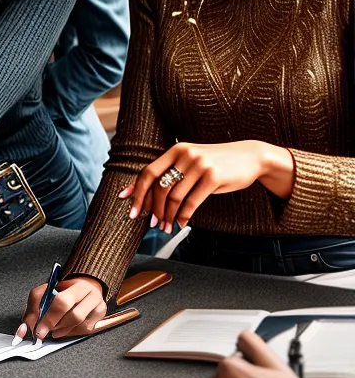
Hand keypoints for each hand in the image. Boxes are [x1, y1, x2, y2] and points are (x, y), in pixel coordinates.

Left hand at [16, 275, 105, 341]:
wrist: (84, 284)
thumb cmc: (63, 289)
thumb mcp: (44, 293)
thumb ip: (33, 309)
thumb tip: (23, 330)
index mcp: (73, 283)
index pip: (60, 301)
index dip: (47, 318)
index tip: (36, 330)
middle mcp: (88, 292)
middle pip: (73, 314)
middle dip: (55, 325)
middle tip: (41, 332)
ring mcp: (97, 303)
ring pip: (79, 324)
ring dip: (62, 329)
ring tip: (52, 328)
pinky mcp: (101, 314)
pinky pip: (85, 329)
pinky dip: (71, 332)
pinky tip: (63, 329)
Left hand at [120, 141, 294, 233]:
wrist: (250, 157)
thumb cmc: (216, 163)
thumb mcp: (191, 162)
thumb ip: (171, 172)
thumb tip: (145, 193)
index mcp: (175, 150)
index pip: (148, 172)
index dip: (136, 190)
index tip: (127, 205)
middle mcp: (185, 154)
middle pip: (159, 187)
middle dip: (152, 208)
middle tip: (151, 223)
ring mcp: (199, 165)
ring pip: (174, 196)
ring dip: (167, 216)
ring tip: (166, 227)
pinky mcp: (213, 177)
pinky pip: (192, 202)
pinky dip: (183, 216)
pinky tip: (181, 224)